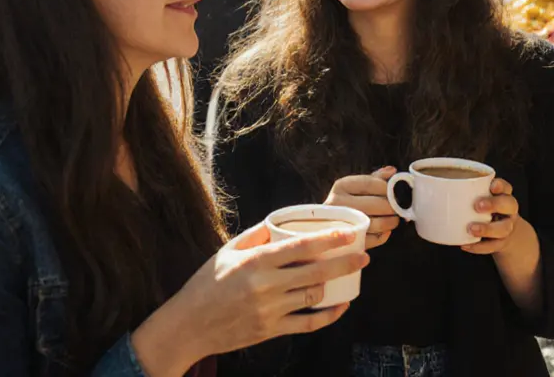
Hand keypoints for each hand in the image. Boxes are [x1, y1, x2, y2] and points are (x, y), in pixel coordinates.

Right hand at [133, 222, 367, 374]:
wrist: (188, 325)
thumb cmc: (206, 284)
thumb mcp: (227, 252)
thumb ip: (255, 236)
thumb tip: (279, 222)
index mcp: (256, 261)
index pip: (301, 247)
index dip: (329, 239)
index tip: (348, 232)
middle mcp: (266, 285)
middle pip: (316, 272)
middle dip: (345, 262)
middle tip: (364, 256)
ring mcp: (270, 310)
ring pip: (314, 297)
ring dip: (336, 285)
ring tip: (351, 275)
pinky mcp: (271, 330)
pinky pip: (307, 324)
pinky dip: (328, 316)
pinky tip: (340, 306)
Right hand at [325, 166, 400, 248]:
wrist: (323, 229)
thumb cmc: (344, 204)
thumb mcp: (354, 187)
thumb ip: (373, 179)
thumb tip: (392, 171)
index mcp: (341, 186)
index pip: (370, 183)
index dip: (387, 188)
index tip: (393, 192)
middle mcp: (339, 204)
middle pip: (377, 204)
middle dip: (392, 207)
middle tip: (397, 208)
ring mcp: (343, 223)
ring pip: (378, 223)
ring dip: (391, 222)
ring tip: (392, 219)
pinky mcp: (348, 242)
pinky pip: (374, 239)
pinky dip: (384, 235)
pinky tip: (384, 230)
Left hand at [463, 178, 520, 254]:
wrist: (502, 234)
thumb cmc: (484, 211)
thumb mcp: (479, 199)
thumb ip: (464, 194)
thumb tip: (432, 192)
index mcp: (503, 195)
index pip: (506, 186)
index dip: (500, 185)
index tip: (492, 186)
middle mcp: (508, 210)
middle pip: (510, 204)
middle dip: (495, 204)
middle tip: (477, 206)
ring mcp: (507, 226)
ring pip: (504, 228)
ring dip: (487, 229)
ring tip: (471, 229)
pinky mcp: (501, 243)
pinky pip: (493, 246)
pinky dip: (480, 247)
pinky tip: (466, 244)